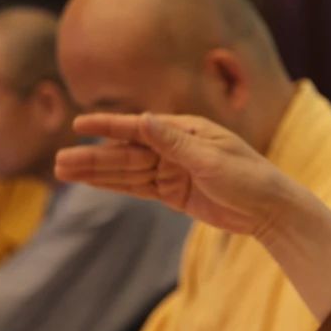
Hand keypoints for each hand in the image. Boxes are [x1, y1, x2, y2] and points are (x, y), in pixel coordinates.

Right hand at [56, 112, 300, 238]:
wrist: (271, 210)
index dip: (108, 127)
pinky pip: (138, 187)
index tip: (78, 124)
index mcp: (187, 130)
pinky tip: (90, 183)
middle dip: (93, 157)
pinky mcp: (173, 193)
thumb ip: (175, 143)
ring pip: (127, 171)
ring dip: (96, 172)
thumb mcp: (212, 160)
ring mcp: (172, 171)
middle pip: (126, 152)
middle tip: (59, 161)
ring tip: (62, 171)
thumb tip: (144, 120)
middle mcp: (175, 148)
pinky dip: (114, 186)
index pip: (140, 127)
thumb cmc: (250, 179)